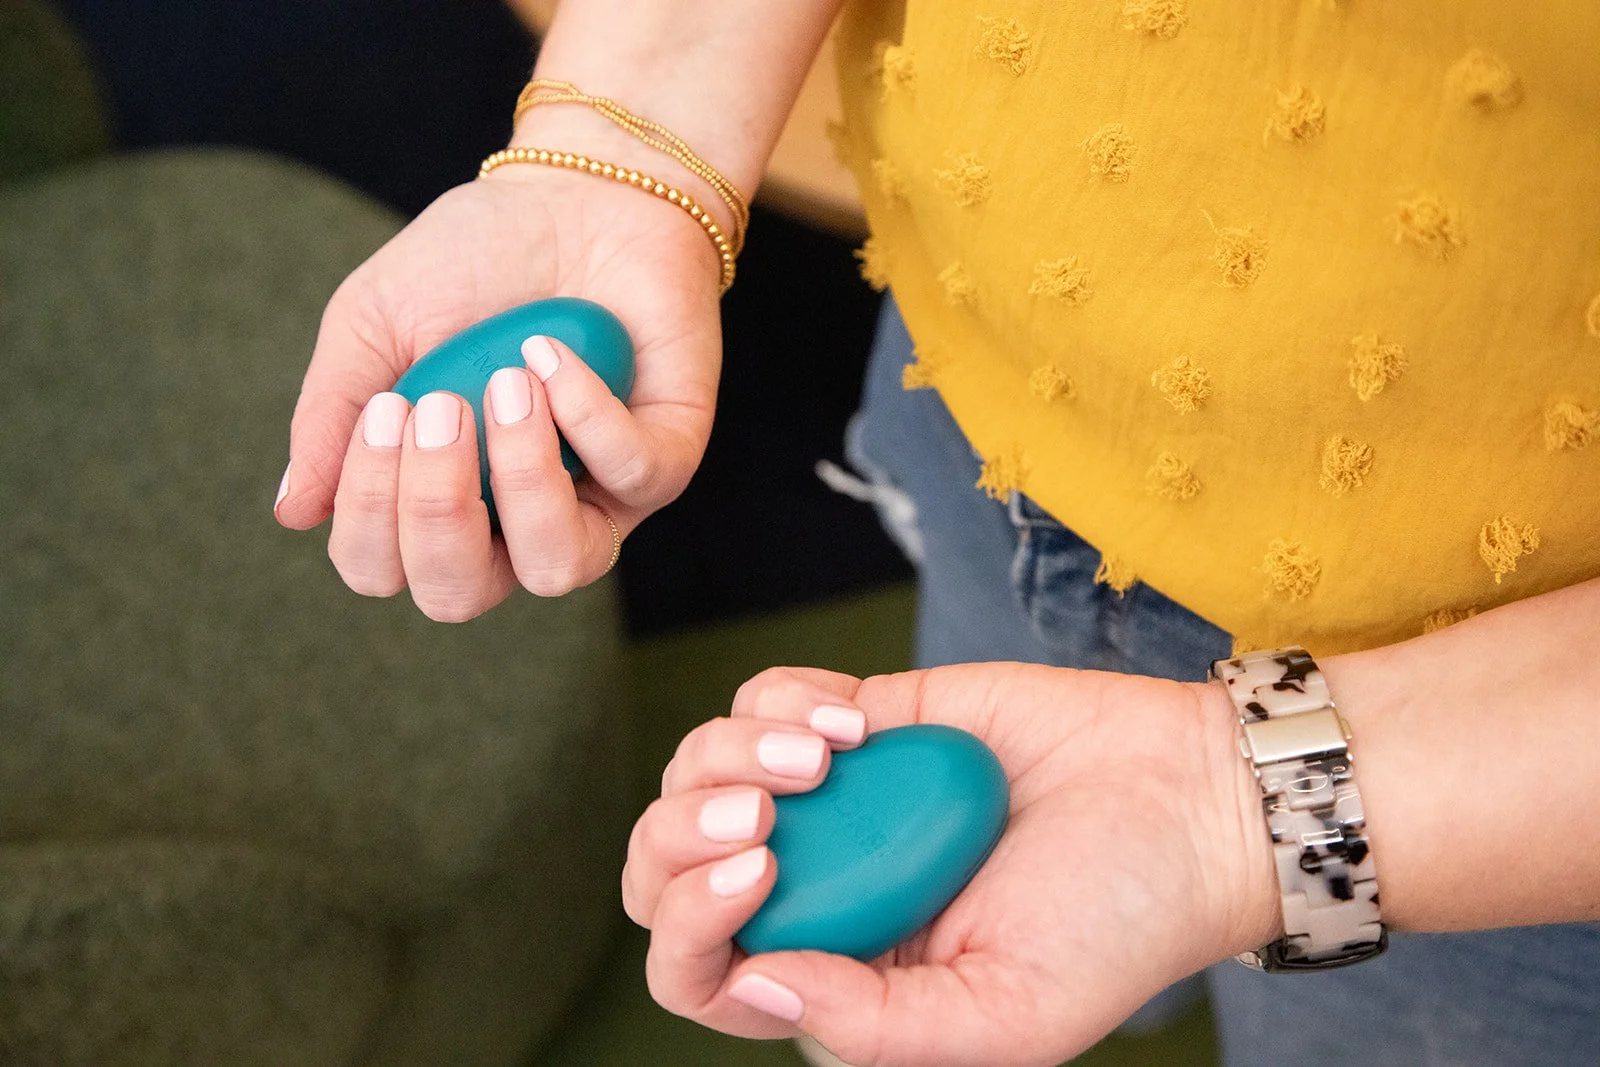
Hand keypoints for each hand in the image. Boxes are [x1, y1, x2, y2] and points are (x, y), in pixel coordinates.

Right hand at [274, 115, 721, 620]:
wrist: (577, 196)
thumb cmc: (471, 264)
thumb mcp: (375, 323)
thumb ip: (331, 414)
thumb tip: (294, 512)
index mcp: (436, 496)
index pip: (383, 568)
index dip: (368, 513)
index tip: (383, 410)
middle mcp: (512, 519)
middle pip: (459, 594)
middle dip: (434, 509)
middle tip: (436, 407)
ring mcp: (594, 499)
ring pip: (556, 567)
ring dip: (521, 481)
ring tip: (505, 388)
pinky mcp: (663, 462)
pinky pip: (632, 479)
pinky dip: (585, 415)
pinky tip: (551, 351)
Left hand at [622, 664, 1277, 1066]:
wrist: (1187, 799)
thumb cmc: (1114, 920)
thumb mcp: (1007, 1016)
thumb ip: (871, 1024)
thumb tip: (751, 977)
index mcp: (837, 977)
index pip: (698, 972)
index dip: (688, 927)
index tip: (758, 869)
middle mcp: (819, 890)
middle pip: (666, 868)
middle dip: (680, 832)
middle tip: (767, 812)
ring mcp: (833, 804)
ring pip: (699, 771)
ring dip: (733, 753)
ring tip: (829, 753)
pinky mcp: (860, 723)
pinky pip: (760, 699)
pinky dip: (783, 698)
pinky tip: (856, 720)